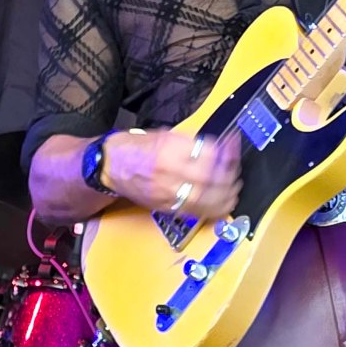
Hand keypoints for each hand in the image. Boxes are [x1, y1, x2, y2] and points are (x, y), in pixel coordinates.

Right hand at [104, 130, 241, 219]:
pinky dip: (213, 209)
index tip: (232, 148)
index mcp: (168, 149)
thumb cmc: (134, 148)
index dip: (225, 153)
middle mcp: (168, 172)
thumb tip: (215, 147)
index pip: (206, 153)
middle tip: (236, 170)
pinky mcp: (166, 207)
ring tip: (234, 189)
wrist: (109, 166)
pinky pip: (195, 211)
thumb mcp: (162, 134)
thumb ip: (188, 142)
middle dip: (229, 176)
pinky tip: (222, 204)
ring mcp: (167, 193)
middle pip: (209, 179)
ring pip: (205, 200)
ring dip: (226, 196)